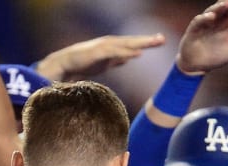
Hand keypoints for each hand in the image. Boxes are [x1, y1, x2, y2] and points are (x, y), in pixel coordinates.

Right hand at [35, 34, 165, 81]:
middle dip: (147, 40)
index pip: (131, 44)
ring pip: (125, 45)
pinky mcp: (98, 53)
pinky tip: (137, 54)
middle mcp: (109, 44)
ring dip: (140, 44)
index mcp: (112, 47)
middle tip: (162, 39)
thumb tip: (128, 58)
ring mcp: (103, 47)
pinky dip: (126, 53)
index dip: (145, 42)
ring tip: (154, 43)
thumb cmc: (83, 63)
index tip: (159, 41)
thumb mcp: (104, 62)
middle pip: (132, 42)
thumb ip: (116, 59)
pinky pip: (115, 53)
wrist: (65, 64)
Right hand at [175, 0, 227, 74]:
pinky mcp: (194, 29)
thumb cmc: (216, 55)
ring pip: (212, 11)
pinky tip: (212, 17)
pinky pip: (199, 22)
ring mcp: (205, 22)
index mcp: (227, 20)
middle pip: (224, 5)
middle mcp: (216, 18)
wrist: (198, 66)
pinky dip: (205, 18)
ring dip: (219, 7)